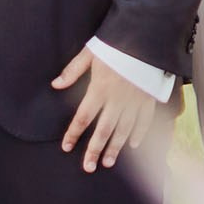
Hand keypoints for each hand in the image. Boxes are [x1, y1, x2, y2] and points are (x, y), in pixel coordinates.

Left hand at [53, 46, 155, 172]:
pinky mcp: (148, 98)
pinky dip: (139, 134)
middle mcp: (117, 99)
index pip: (83, 117)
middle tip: (88, 167)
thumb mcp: (90, 53)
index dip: (74, 133)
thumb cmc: (114, 43)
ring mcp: (134, 101)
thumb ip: (73, 70)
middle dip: (94, 150)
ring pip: (124, 129)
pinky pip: (144, 121)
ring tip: (107, 162)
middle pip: (103, 130)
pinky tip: (133, 146)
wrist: (144, 35)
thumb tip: (55, 85)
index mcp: (100, 88)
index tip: (66, 147)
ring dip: (115, 147)